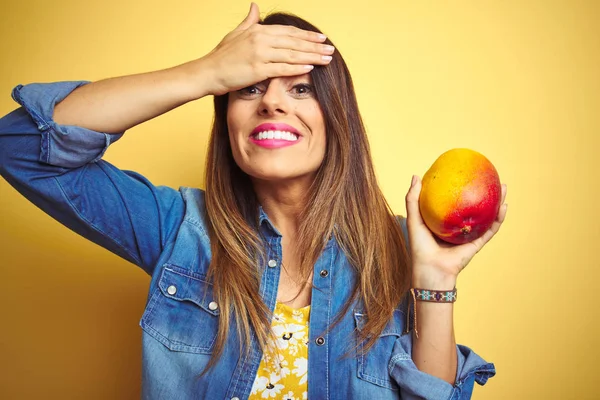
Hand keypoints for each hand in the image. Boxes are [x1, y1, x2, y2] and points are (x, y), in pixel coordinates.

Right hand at [192, 3, 333, 95]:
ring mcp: (259, 54)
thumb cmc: (221, 56)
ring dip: (311, 57)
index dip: (307, 36)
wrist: (208, 72)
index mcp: (258, 31)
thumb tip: (254, 5)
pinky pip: (282, 68)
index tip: (321, 39)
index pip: (288, 32)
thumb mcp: (236, 34)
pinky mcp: (257, 69)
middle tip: (331, 50)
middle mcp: (260, 40)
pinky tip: (310, 68)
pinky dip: (297, 68)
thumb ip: (249, 21)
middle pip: (294, 42)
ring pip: (292, 55)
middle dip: (315, 46)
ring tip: (326, 60)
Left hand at [405, 175, 507, 287]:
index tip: (467, 173)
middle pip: (475, 206)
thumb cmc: (419, 246)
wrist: (430, 269)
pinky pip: (490, 229)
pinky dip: (498, 218)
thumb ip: (413, 199)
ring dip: (498, 202)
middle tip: (490, 176)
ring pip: (487, 216)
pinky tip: (504, 206)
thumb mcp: (414, 219)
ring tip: (503, 187)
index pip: (456, 201)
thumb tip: (416, 176)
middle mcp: (459, 227)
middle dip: (485, 192)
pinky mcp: (477, 244)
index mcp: (445, 222)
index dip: (463, 188)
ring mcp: (469, 235)